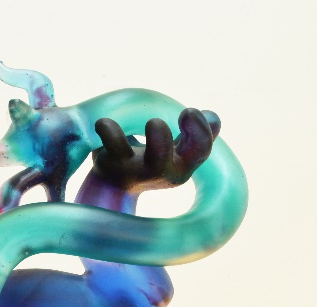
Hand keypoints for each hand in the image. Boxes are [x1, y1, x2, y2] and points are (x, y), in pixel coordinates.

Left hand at [90, 108, 219, 193]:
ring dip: (160, 136)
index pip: (202, 150)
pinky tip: (104, 122)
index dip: (203, 129)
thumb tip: (212, 116)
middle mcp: (162, 172)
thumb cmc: (147, 163)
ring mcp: (137, 170)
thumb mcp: (172, 150)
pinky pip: (114, 146)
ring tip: (153, 121)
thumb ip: (194, 135)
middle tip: (185, 112)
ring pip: (156, 161)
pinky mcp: (112, 165)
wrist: (110, 185)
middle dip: (194, 133)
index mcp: (180, 167)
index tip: (189, 111)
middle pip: (189, 159)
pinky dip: (110, 129)